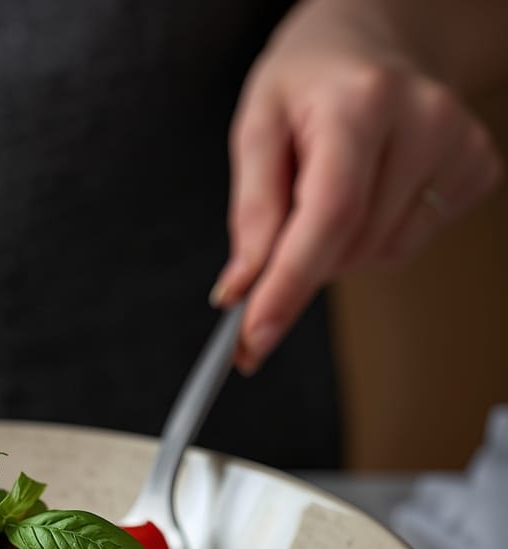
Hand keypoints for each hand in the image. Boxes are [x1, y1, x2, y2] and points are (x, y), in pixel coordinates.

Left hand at [212, 0, 503, 371]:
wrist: (372, 39)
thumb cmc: (307, 82)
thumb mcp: (256, 127)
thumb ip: (250, 211)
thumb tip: (240, 289)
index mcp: (361, 103)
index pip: (329, 215)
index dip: (290, 286)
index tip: (254, 340)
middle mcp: (424, 119)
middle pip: (350, 245)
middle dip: (301, 260)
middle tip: (282, 224)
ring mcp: (459, 146)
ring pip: (380, 255)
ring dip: (338, 248)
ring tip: (332, 187)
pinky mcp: (477, 169)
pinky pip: (407, 245)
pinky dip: (374, 237)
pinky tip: (371, 188)